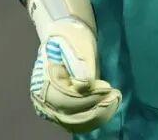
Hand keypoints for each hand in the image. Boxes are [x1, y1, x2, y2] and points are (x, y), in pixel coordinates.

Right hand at [27, 0, 121, 131]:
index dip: (88, 96)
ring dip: (95, 116)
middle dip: (94, 109)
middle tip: (115, 98)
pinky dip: (90, 119)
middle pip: (68, 113)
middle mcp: (42, 95)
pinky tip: (106, 111)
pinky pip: (73, 122)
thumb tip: (86, 85)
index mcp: (46, 77)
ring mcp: (49, 106)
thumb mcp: (79, 43)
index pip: (66, 97)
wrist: (65, 35)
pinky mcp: (59, 110)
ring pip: (71, 121)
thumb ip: (82, 64)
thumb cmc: (73, 36)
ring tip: (113, 103)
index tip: (108, 88)